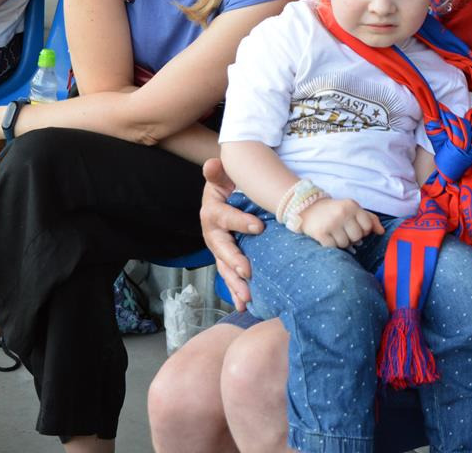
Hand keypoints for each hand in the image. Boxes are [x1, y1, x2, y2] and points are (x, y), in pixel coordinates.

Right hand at [200, 158, 261, 310]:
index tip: (259, 226)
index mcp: (212, 211)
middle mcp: (212, 233)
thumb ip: (218, 172)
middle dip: (234, 261)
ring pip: (225, 267)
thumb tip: (211, 165)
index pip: (224, 217)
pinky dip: (236, 291)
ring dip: (235, 283)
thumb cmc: (228, 185)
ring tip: (246, 297)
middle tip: (248, 271)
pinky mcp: (226, 260)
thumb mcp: (224, 175)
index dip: (239, 222)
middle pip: (221, 249)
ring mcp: (218, 249)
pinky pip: (230, 276)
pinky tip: (245, 306)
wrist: (227, 196)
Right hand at [297, 198, 384, 248]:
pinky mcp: (320, 233)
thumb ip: (369, 218)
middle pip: (357, 237)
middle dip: (351, 237)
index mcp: (352, 206)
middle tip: (342, 230)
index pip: (368, 226)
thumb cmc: (334, 210)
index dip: (363, 230)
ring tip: (334, 233)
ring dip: (340, 242)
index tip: (354, 227)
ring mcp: (331, 223)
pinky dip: (331, 245)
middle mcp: (342, 213)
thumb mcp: (352, 208)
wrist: (307, 208)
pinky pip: (333, 247)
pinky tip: (326, 237)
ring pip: (345, 244)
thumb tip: (381, 231)